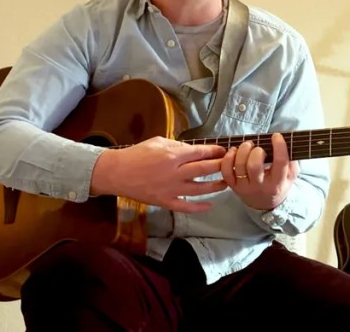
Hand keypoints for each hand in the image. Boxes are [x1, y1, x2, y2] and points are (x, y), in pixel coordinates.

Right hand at [90, 137, 226, 212]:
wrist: (118, 173)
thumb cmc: (137, 154)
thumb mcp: (158, 142)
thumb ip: (177, 146)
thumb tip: (194, 149)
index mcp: (172, 155)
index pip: (200, 152)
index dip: (215, 151)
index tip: (224, 150)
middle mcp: (175, 172)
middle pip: (204, 169)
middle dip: (221, 166)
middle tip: (231, 164)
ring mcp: (171, 189)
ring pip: (200, 189)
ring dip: (216, 186)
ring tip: (226, 183)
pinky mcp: (165, 201)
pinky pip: (186, 206)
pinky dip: (199, 207)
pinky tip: (210, 205)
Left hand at [221, 133, 297, 210]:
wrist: (265, 204)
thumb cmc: (278, 185)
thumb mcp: (290, 176)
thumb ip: (291, 161)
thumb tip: (285, 142)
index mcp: (278, 183)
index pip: (280, 162)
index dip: (279, 146)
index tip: (276, 136)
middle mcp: (260, 186)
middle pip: (254, 165)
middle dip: (256, 151)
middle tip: (258, 147)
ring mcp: (244, 187)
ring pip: (239, 166)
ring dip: (242, 150)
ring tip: (248, 145)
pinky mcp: (233, 186)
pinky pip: (226, 170)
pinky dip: (228, 158)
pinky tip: (234, 151)